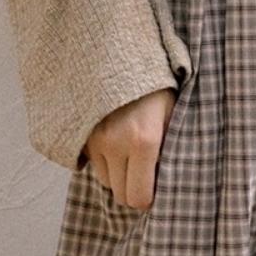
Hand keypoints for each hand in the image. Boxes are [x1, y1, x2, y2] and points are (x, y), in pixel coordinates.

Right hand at [80, 85, 176, 211]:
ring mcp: (94, 139)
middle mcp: (115, 144)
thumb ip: (170, 151)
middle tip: (145, 175)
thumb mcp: (173, 117)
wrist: (122, 56)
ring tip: (131, 153)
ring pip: (105, 180)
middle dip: (133, 189)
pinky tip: (116, 142)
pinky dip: (104, 161)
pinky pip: (92, 164)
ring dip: (118, 174)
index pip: (138, 197)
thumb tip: (168, 183)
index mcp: (144, 141)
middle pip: (119, 194)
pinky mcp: (81, 134)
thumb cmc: (157, 88)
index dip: (147, 199)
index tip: (154, 191)